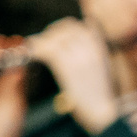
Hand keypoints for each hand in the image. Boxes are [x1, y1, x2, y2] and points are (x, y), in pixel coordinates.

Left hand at [30, 19, 120, 136]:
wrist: (103, 110)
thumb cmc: (102, 91)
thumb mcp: (104, 65)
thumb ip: (94, 49)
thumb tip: (83, 36)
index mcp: (100, 45)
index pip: (77, 26)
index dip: (62, 28)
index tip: (53, 35)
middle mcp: (91, 46)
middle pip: (65, 28)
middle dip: (50, 33)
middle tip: (40, 42)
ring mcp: (80, 55)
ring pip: (55, 38)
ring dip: (41, 41)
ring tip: (33, 49)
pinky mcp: (68, 66)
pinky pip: (49, 51)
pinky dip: (37, 50)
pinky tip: (32, 55)